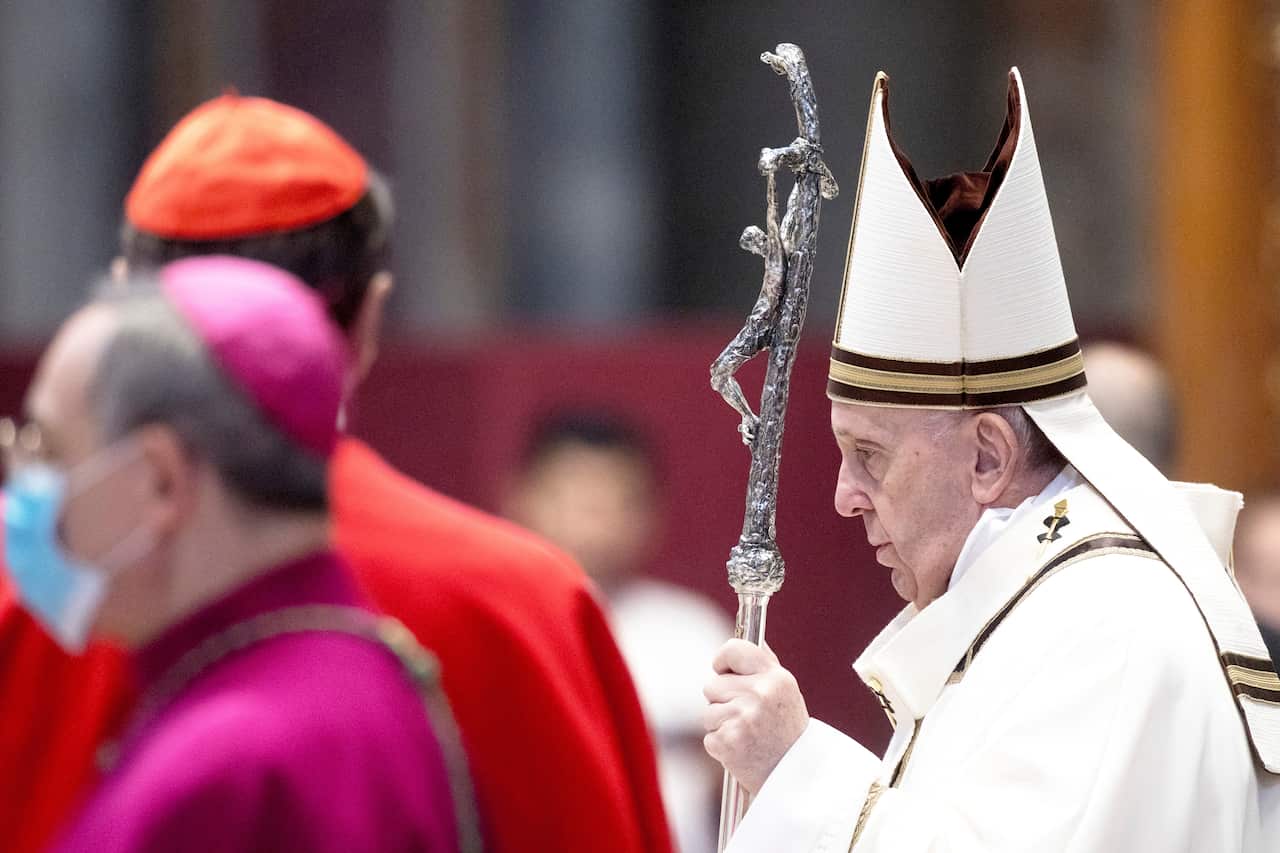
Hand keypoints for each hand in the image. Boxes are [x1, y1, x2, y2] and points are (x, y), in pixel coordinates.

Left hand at [702, 639, 808, 793]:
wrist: (795, 778)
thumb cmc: (787, 731)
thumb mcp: (786, 692)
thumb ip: (765, 664)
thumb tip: (747, 638)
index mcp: (776, 678)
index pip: (733, 649)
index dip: (722, 660)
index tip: (722, 669)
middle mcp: (760, 695)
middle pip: (712, 684)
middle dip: (722, 700)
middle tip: (746, 717)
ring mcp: (743, 719)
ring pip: (707, 710)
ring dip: (720, 723)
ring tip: (746, 734)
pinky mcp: (727, 742)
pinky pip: (708, 735)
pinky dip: (719, 744)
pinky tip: (741, 749)